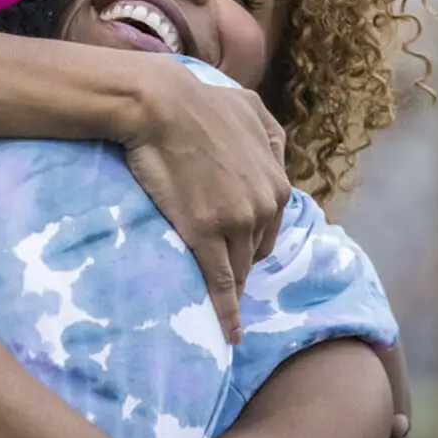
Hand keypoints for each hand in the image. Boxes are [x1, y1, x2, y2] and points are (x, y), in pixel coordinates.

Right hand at [118, 55, 290, 343]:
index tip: (235, 249)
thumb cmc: (199, 103)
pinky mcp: (204, 234)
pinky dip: (227, 313)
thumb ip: (272, 137)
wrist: (160, 106)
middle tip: (218, 268)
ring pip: (238, 268)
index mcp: (277, 182)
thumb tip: (277, 158)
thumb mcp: (252, 109)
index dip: (250, 240)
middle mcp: (264, 205)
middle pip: (255, 251)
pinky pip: (221, 283)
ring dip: (230, 284)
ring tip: (217, 303)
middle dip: (240, 260)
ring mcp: (236, 222)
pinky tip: (230, 334)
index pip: (269, 229)